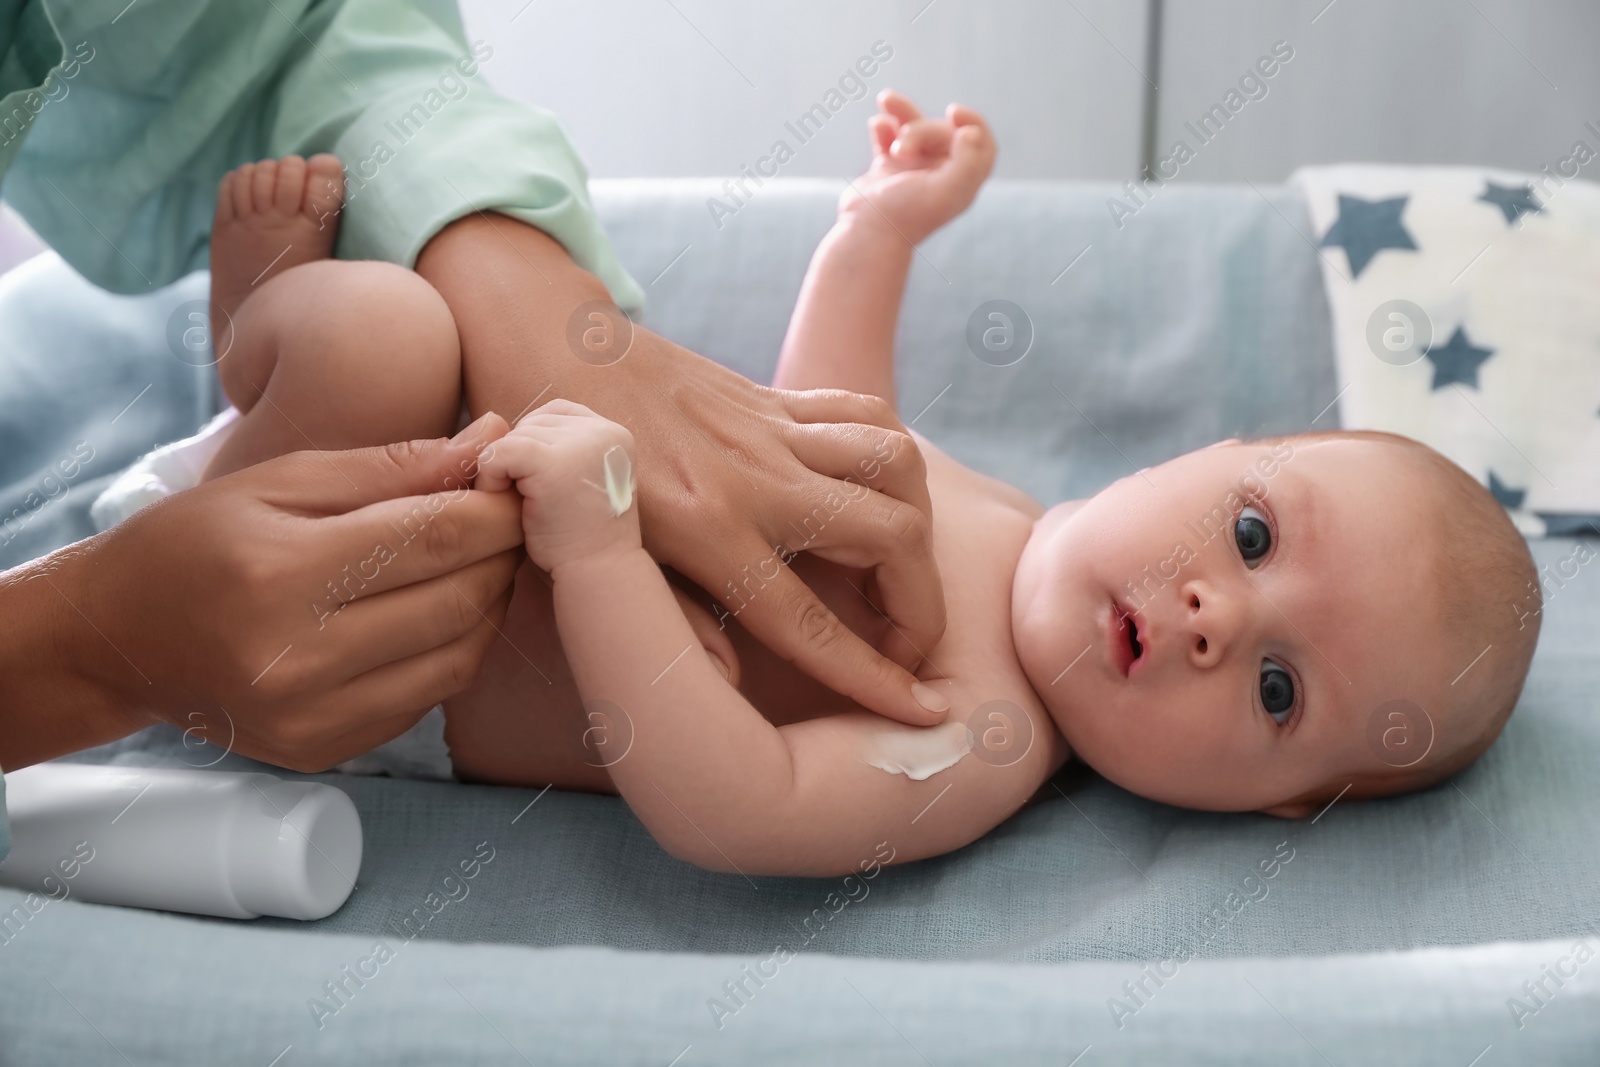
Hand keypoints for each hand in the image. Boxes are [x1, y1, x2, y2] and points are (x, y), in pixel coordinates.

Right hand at [0, 414, 525, 772]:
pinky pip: (429, 696)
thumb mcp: (280, 480)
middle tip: (506, 520)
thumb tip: (490, 440)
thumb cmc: (195, 543)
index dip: (495, 509)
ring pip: (459, 655)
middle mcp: (298, 659)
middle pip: (459, 600)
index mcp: (280, 574)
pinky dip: (453, 649)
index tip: (514, 485)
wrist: (116, 642)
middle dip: (501, 553)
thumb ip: (393, 466)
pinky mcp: (325, 749)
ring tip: (478, 563)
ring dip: (488, 604)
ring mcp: (313, 716)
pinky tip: (438, 613)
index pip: (436, 537)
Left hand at [418, 214, 951, 726]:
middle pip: (888, 537)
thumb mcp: (592, 561)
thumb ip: (663, 621)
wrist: (548, 350)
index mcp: (701, 533)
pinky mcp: (774, 400)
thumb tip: (726, 682)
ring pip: (895, 465)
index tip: (923, 711)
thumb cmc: (561, 477)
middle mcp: (750, 480)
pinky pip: (865, 415)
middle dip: (922, 603)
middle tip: (908, 642)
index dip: (871, 675)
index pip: (806, 621)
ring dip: (919, 524)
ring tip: (902, 570)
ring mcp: (769, 432)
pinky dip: (892, 459)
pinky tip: (882, 496)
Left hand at [475, 400, 642, 572]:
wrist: (599, 575)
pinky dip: (491, 479)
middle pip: (532, 423)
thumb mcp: (581, 481)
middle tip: (530, 503)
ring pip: (512, 436)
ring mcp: (581, 445)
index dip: (536, 444)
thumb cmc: (581, 538)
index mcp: (615, 434)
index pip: (556, 413)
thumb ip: (559, 449)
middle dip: (519, 460)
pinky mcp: (553, 464)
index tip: (540, 485)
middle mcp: (603, 431)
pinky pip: (498, 453)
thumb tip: (494, 425)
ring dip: (504, 471)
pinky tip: (509, 508)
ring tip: (524, 508)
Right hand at [839, 89, 995, 244]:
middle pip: (942, 131)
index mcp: (961, 181)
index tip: (953, 112)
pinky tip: (876, 125)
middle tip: (902, 151)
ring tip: (886, 99)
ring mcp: (913, 169)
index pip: (980, 143)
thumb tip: (970, 132)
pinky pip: (889, 136)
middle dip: (920, 131)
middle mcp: (940, 174)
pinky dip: (883, 126)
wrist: (866, 233)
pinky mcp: (887, 168)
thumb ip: (968, 162)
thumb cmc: (906, 213)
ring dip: (902, 111)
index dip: (972, 122)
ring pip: (914, 127)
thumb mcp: (946, 190)